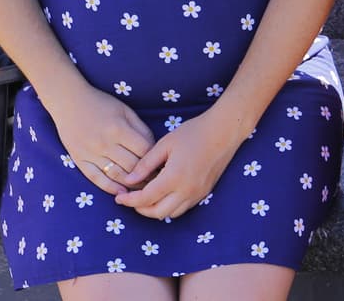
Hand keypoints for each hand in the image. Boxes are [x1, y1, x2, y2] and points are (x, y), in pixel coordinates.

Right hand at [45, 84, 155, 195]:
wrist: (69, 102)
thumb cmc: (102, 104)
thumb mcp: (125, 110)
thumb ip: (140, 128)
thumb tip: (153, 148)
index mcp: (119, 128)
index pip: (143, 150)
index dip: (155, 159)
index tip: (162, 165)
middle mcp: (105, 143)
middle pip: (131, 165)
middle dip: (147, 175)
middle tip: (157, 180)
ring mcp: (91, 153)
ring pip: (116, 175)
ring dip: (131, 184)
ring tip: (143, 188)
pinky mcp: (79, 160)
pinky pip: (96, 178)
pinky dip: (109, 188)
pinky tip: (121, 193)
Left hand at [114, 111, 246, 218]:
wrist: (225, 131)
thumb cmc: (194, 132)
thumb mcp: (165, 144)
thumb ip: (145, 164)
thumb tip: (128, 181)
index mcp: (174, 177)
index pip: (145, 199)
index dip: (129, 200)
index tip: (119, 197)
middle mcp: (186, 190)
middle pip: (157, 212)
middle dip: (140, 209)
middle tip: (131, 198)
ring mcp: (197, 193)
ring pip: (170, 214)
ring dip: (155, 210)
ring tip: (146, 197)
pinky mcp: (204, 192)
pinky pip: (182, 208)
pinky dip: (169, 206)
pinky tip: (164, 194)